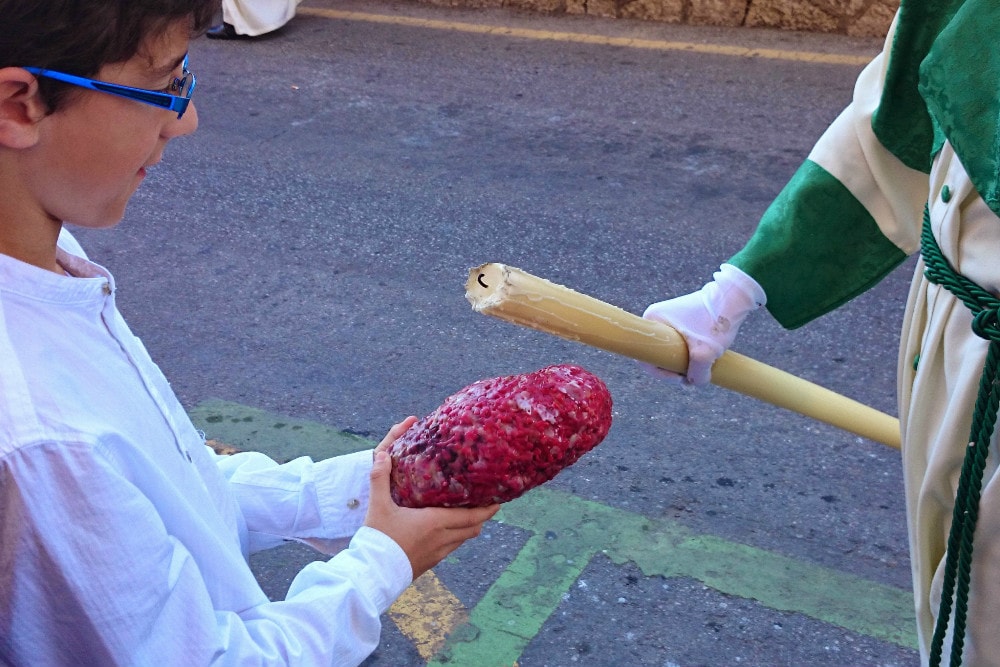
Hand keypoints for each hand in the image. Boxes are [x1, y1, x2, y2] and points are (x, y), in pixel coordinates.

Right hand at [365, 418, 499, 579]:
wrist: (373, 573)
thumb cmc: (379, 538)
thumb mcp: (378, 506)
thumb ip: (380, 479)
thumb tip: (382, 455)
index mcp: (435, 523)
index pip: (472, 516)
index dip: (487, 509)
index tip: (498, 499)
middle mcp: (442, 538)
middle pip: (473, 528)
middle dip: (483, 516)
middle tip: (489, 503)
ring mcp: (438, 553)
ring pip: (464, 539)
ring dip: (470, 526)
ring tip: (471, 513)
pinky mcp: (430, 563)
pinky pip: (452, 547)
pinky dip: (457, 537)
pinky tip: (448, 530)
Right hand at [643, 263, 764, 385]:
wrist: (734, 297)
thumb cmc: (715, 321)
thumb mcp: (704, 353)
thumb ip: (697, 374)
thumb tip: (693, 383)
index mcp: (651, 319)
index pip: (646, 356)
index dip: (661, 373)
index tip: (680, 378)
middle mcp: (656, 317)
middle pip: (658, 353)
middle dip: (673, 369)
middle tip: (690, 377)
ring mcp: (669, 317)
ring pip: (670, 350)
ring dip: (683, 362)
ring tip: (699, 369)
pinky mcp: (683, 318)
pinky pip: (679, 342)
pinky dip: (689, 353)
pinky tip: (702, 360)